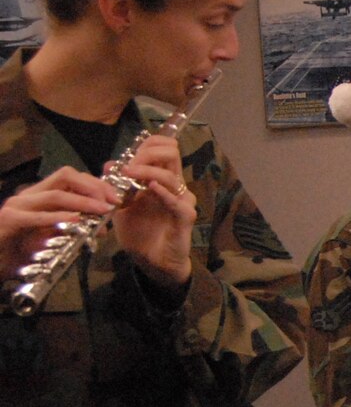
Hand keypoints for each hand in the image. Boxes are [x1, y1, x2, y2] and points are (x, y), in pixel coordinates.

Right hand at [0, 168, 118, 275]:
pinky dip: (58, 217)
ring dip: (83, 202)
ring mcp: (18, 206)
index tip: (116, 198)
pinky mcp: (9, 220)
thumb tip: (101, 228)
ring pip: (55, 194)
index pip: (72, 177)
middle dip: (94, 187)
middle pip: (66, 176)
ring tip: (101, 211)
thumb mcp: (51, 238)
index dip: (96, 184)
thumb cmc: (20, 251)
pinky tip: (75, 220)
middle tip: (112, 203)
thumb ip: (73, 229)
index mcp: (40, 195)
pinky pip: (36, 216)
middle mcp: (29, 195)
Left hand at [108, 135, 196, 287]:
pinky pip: (177, 202)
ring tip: (129, 174)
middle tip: (129, 165)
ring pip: (170, 175)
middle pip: (171, 153)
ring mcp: (181, 200)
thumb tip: (108, 164)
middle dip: (148, 153)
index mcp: (161, 180)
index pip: (163, 149)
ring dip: (147, 171)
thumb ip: (116, 186)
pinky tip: (150, 189)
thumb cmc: (139, 233)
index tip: (129, 156)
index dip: (148, 145)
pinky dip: (163, 193)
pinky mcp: (185, 217)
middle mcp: (174, 186)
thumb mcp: (121, 207)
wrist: (150, 261)